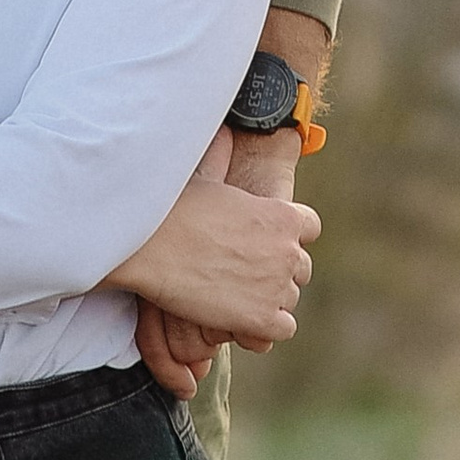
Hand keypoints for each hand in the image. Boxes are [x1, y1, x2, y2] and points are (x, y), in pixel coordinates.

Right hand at [131, 121, 313, 389]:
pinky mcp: (262, 319)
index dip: (288, 234)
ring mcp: (277, 287)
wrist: (150, 244)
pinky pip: (282, 328)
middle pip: (301, 267)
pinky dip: (265, 326)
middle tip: (244, 269)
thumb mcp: (211, 176)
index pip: (309, 227)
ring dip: (269, 298)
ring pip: (289, 298)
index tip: (266, 239)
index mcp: (282, 214)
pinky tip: (241, 316)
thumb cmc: (173, 206)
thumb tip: (226, 131)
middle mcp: (288, 251)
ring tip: (235, 292)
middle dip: (277, 268)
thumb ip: (230, 165)